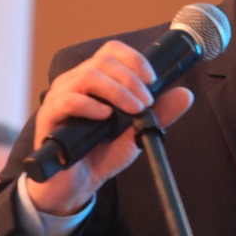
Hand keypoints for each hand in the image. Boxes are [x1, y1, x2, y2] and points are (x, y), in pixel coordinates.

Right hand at [27, 40, 193, 214]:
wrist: (76, 184)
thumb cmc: (102, 153)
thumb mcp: (137, 132)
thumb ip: (159, 113)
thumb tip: (186, 94)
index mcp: (96, 79)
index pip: (112, 51)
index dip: (134, 59)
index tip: (151, 79)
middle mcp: (76, 82)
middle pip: (103, 60)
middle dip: (131, 79)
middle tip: (146, 102)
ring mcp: (60, 97)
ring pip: (88, 75)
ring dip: (117, 90)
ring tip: (132, 108)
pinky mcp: (49, 116)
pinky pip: (68, 100)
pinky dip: (90, 106)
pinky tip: (105, 116)